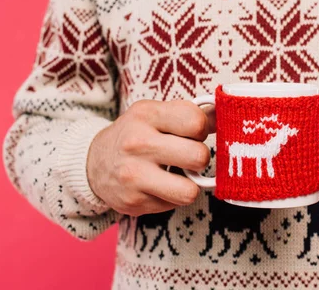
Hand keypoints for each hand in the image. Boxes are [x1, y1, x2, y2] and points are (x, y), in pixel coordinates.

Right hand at [87, 100, 214, 215]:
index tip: (193, 133)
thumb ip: (191, 114)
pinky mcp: (133, 202)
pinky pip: (174, 204)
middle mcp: (138, 144)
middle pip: (198, 157)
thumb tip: (224, 114)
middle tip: (188, 157)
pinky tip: (159, 186)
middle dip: (200, 159)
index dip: (202, 129)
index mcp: (147, 115)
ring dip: (190, 185)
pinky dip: (172, 196)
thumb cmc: (137, 134)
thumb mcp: (157, 114)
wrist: (94, 162)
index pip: (196, 122)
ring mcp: (134, 175)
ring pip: (189, 191)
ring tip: (179, 176)